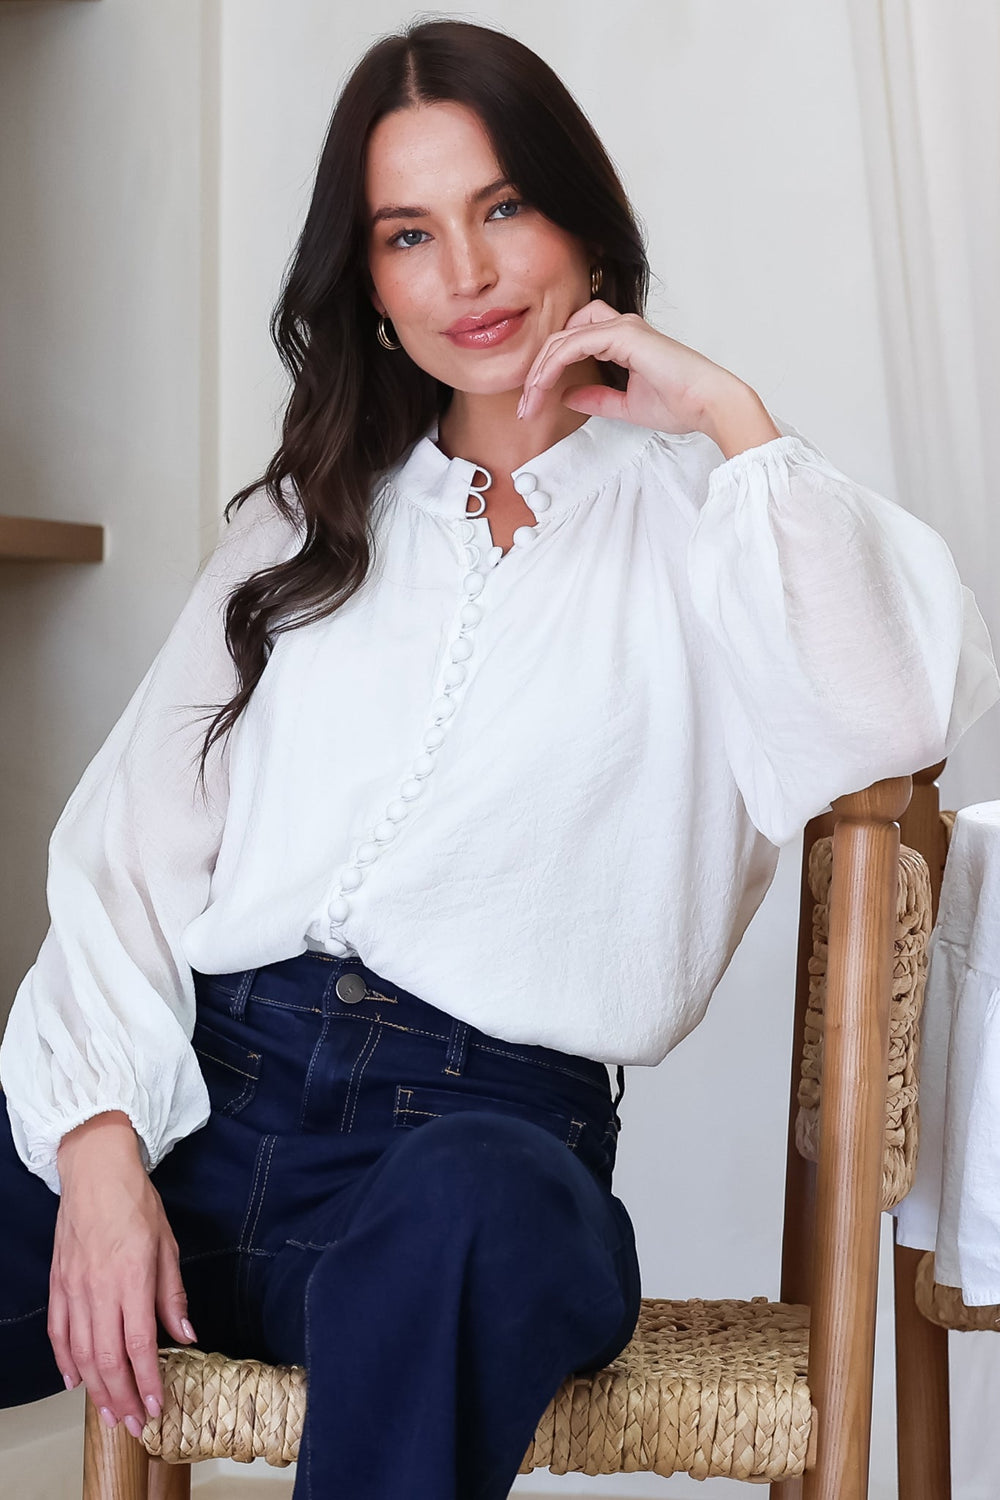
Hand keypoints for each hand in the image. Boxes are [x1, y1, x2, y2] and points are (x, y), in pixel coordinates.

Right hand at [50, 1113, 196, 1441]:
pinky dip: (65, 1361)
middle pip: (108, 1359)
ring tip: (110, 1412)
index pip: (139, 1345)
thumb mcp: (168, 1245)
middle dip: (123, 1397)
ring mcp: (74, 1289)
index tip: (157, 1406)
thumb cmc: (136, 1204)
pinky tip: (74, 1379)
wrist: (96, 1173)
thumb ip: (173, 1295)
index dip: (148, 1382)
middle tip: (135, 1423)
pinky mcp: (58, 1285)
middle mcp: (100, 1290)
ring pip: (81, 1353)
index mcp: (132, 1279)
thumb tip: (186, 1335)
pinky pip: (59, 1332)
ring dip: (96, 1388)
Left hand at [517, 299, 754, 438]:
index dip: (547, 371)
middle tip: (524, 406)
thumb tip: (566, 396)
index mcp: (621, 339)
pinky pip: (574, 344)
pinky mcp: (623, 335)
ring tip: (529, 401)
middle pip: (560, 338)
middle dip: (536, 372)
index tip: (533, 404)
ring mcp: (621, 327)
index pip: (571, 344)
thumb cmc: (680, 403)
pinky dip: (554, 364)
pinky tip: (543, 386)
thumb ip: (596, 398)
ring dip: (540, 370)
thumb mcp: (625, 405)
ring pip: (562, 338)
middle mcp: (619, 327)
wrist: (708, 403)